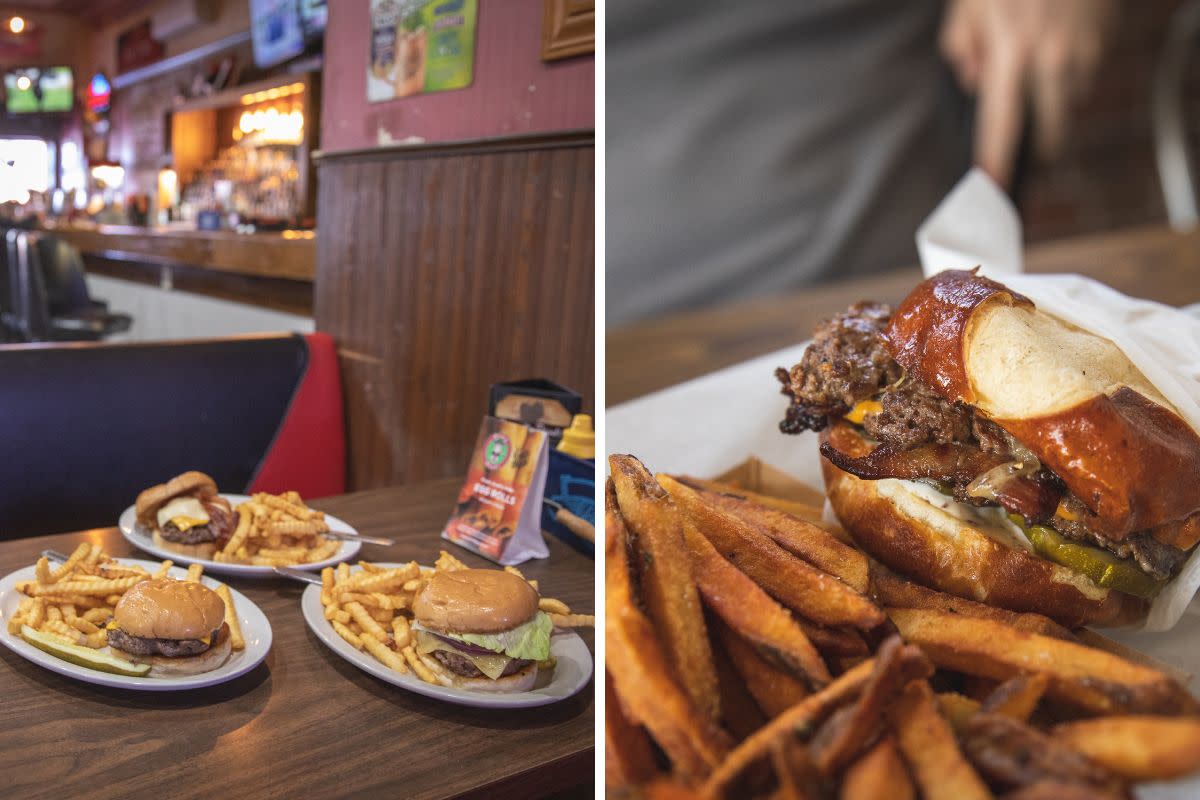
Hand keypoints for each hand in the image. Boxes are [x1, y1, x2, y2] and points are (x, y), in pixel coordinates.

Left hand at [940, 0, 1116, 187]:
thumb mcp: (967, 5)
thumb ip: (962, 49)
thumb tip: (971, 84)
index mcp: (1010, 54)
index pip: (1001, 127)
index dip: (996, 163)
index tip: (990, 190)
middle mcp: (1052, 59)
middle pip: (1049, 130)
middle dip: (1036, 147)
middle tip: (1024, 156)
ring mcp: (1084, 50)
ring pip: (1072, 103)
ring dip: (1055, 109)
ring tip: (1036, 98)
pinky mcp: (1104, 38)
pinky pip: (1088, 76)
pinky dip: (1073, 79)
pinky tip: (1057, 62)